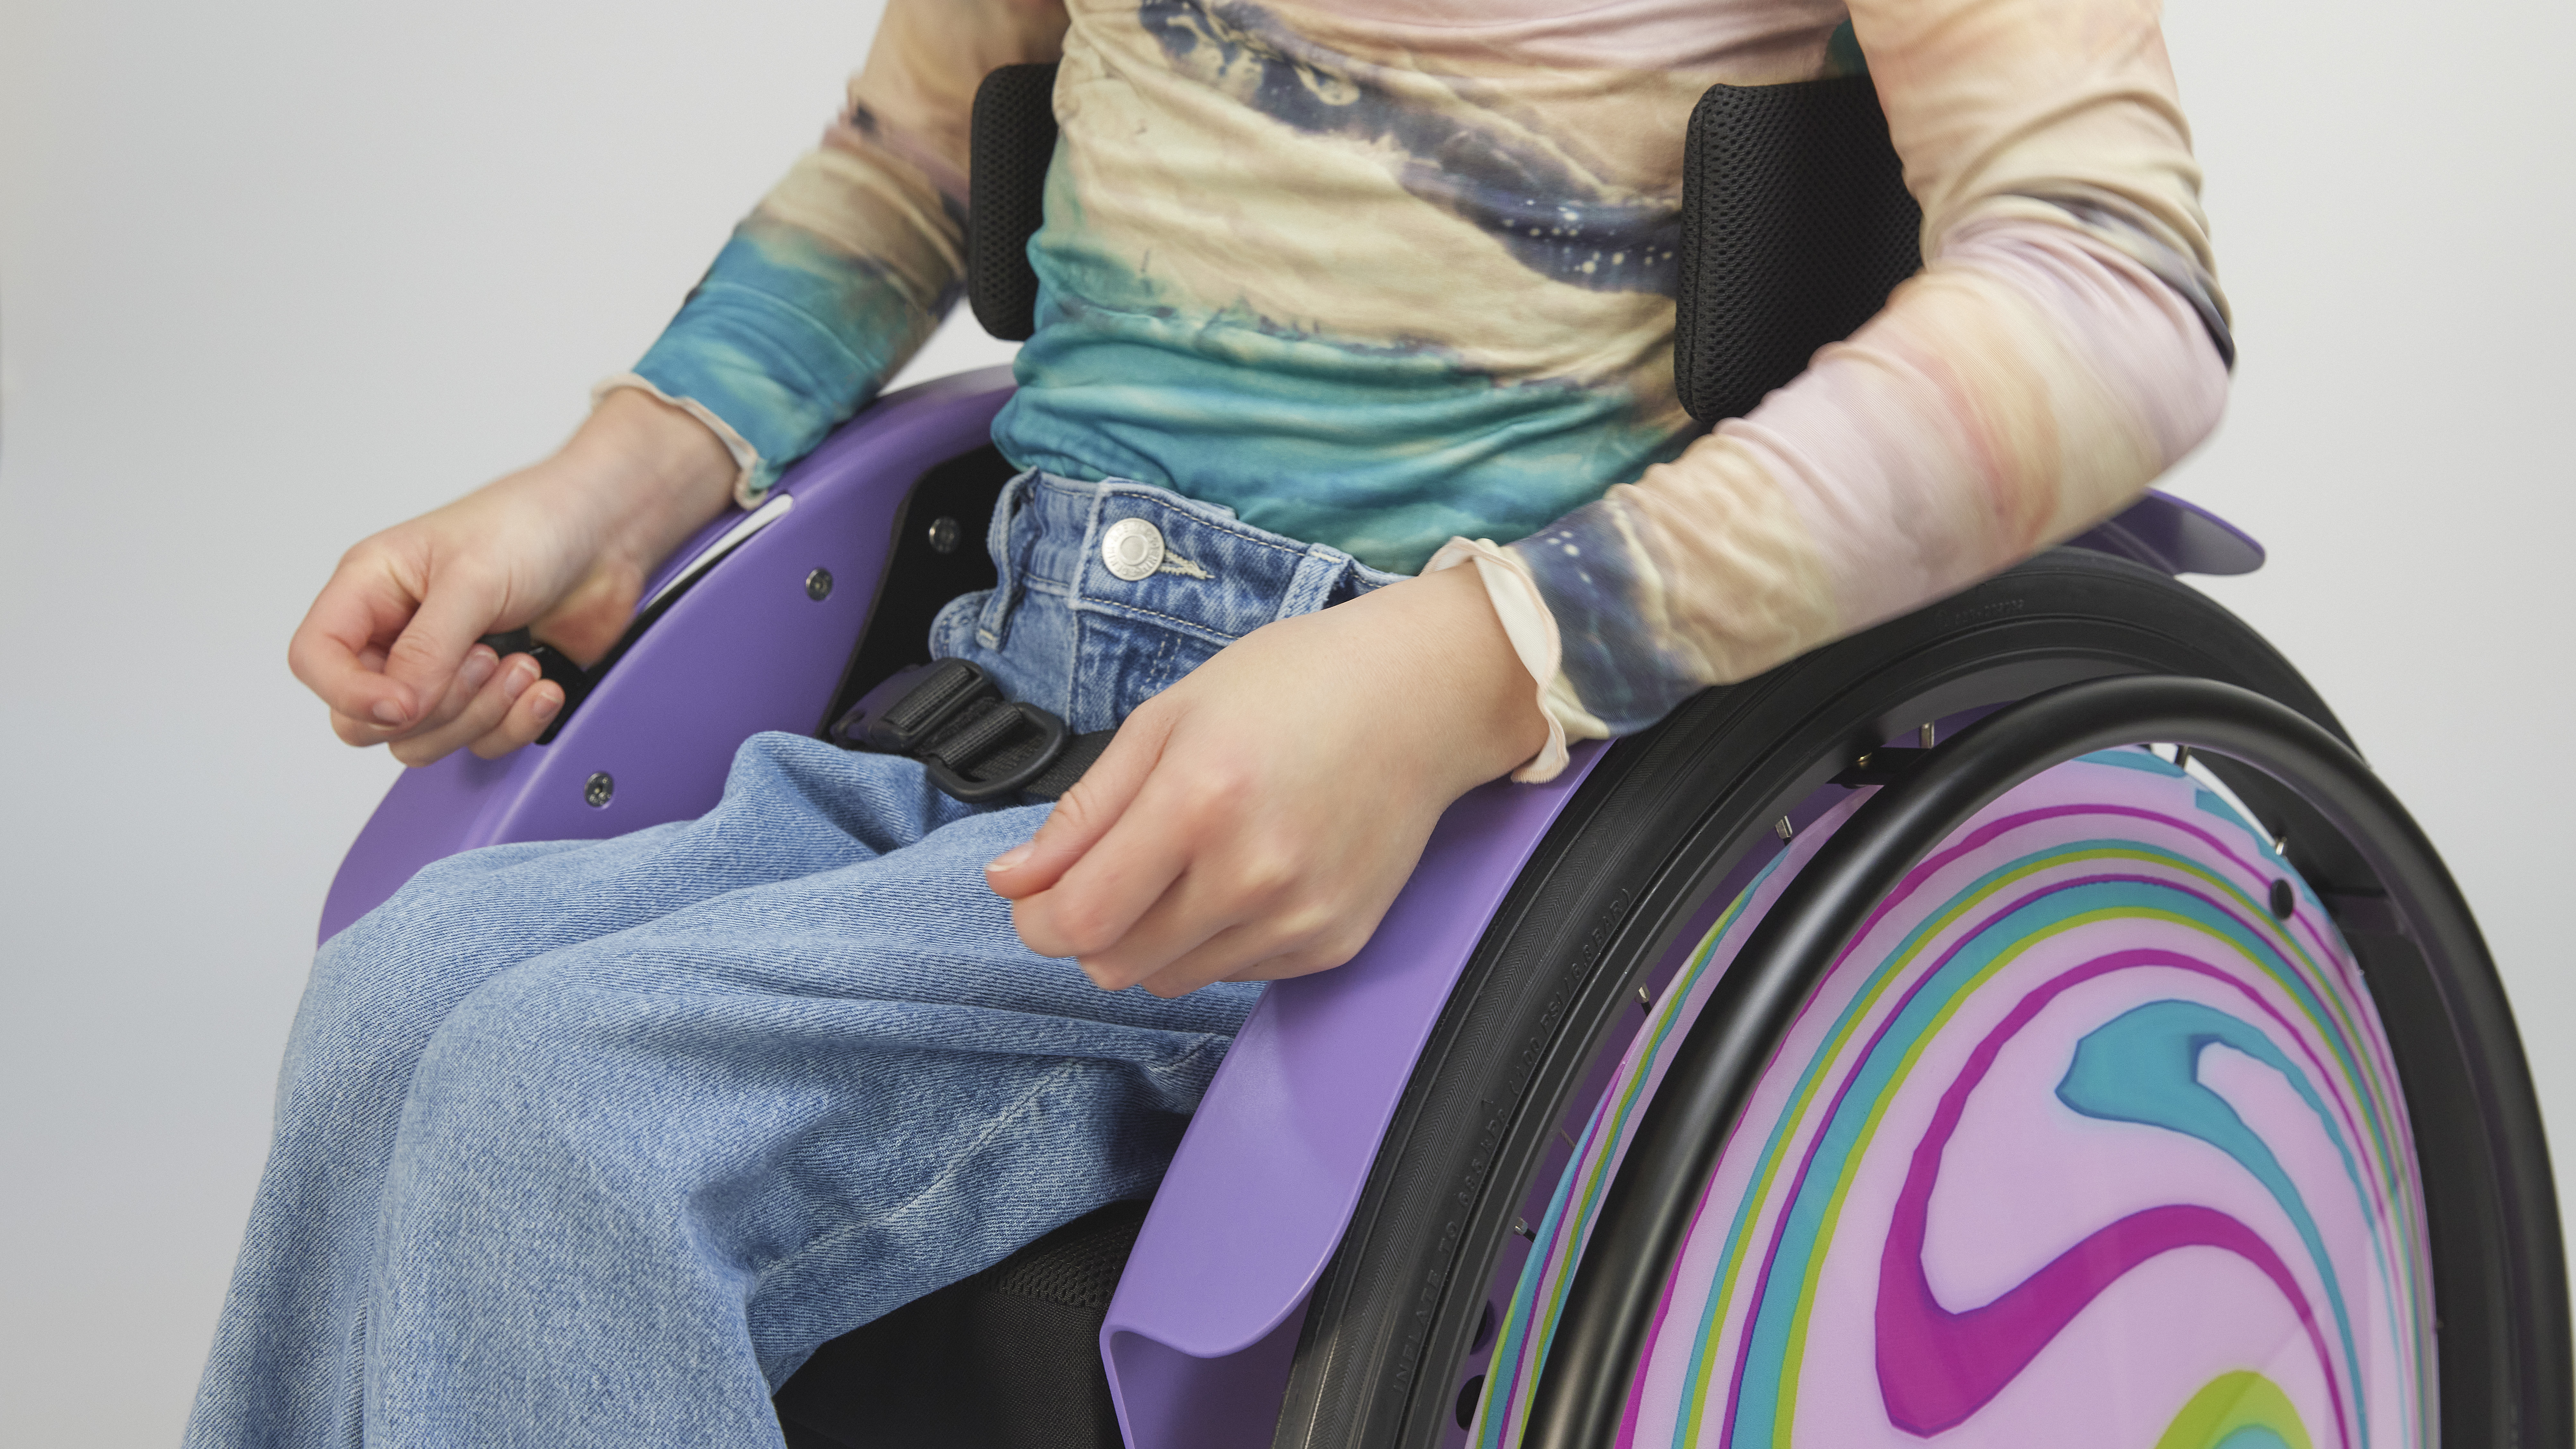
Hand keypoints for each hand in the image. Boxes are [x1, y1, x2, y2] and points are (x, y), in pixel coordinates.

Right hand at [287, 389, 735, 764]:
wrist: (608, 533)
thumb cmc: (534, 526)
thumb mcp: (472, 579)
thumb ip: (428, 649)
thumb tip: (399, 707)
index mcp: (371, 590)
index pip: (316, 660)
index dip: (349, 694)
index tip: (404, 702)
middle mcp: (397, 635)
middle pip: (368, 718)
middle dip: (432, 708)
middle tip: (486, 661)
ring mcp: (442, 670)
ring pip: (422, 741)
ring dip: (480, 716)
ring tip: (522, 665)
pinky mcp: (490, 695)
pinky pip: (479, 743)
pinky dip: (514, 724)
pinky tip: (543, 685)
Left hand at [985, 564, 1549, 996]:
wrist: (1421, 697)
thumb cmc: (1296, 687)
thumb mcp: (1167, 719)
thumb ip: (1084, 811)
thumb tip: (1012, 880)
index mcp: (1198, 803)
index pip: (1078, 920)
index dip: (1036, 917)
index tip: (1034, 894)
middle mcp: (1252, 873)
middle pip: (1115, 965)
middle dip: (1089, 929)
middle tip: (1107, 873)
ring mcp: (1299, 917)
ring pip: (1171, 980)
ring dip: (1153, 938)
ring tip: (1188, 862)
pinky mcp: (1333, 943)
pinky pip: (1236, 974)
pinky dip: (1217, 939)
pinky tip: (1246, 872)